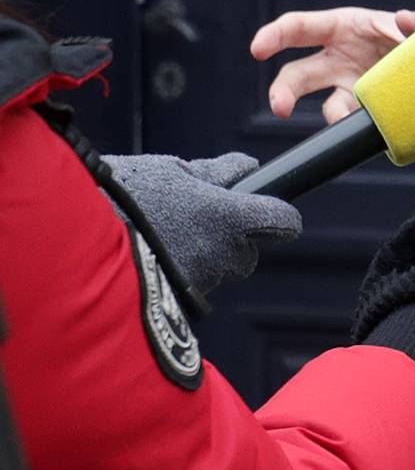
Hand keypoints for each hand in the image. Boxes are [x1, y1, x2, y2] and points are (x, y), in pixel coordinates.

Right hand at [101, 151, 300, 309]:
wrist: (76, 242)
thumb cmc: (124, 196)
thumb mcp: (171, 172)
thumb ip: (216, 173)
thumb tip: (246, 167)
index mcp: (228, 218)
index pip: (283, 221)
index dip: (280, 214)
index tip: (271, 208)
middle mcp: (223, 254)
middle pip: (248, 251)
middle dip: (232, 238)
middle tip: (197, 218)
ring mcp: (203, 282)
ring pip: (219, 268)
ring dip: (204, 253)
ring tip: (164, 233)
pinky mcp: (180, 302)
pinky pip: (193, 285)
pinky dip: (182, 271)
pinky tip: (154, 255)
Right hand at [250, 4, 414, 122]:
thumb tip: (400, 18)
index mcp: (345, 27)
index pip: (299, 28)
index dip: (274, 36)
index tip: (258, 49)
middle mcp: (341, 60)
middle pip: (298, 76)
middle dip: (284, 92)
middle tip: (281, 107)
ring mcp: (353, 88)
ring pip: (329, 108)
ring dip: (335, 115)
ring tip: (347, 118)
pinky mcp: (370, 112)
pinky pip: (359, 124)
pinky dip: (363, 127)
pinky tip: (376, 125)